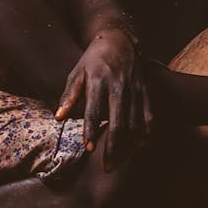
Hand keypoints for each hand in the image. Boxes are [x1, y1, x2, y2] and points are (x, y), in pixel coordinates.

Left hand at [55, 28, 152, 167]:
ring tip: (120, 163)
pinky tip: (140, 147)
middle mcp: (119, 86)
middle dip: (113, 147)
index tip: (89, 148)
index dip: (91, 130)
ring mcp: (135, 88)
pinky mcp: (146, 90)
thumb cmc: (92, 60)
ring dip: (128, 146)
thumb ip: (69, 96)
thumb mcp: (77, 73)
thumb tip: (58, 118)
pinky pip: (149, 115)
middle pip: (118, 122)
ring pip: (135, 123)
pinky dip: (146, 133)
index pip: (94, 110)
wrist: (119, 39)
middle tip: (107, 168)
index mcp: (99, 81)